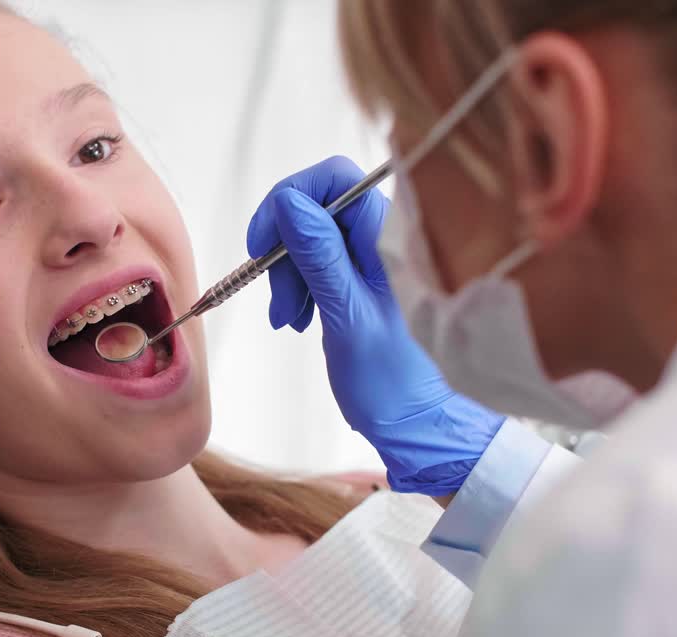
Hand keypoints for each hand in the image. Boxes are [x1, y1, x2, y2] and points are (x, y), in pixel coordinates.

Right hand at [247, 156, 505, 494]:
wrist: (411, 419)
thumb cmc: (389, 377)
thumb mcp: (347, 316)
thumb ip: (320, 257)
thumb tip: (290, 202)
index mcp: (387, 238)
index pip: (333, 177)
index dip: (290, 200)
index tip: (264, 243)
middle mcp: (380, 239)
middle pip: (314, 206)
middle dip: (283, 246)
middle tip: (278, 297)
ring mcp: (367, 258)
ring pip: (308, 236)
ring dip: (286, 273)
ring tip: (288, 318)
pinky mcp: (356, 279)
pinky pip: (314, 262)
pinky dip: (296, 285)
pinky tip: (295, 318)